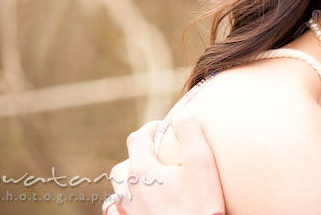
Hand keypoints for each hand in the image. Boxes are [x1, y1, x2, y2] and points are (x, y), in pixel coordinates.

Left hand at [105, 113, 224, 214]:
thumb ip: (190, 132)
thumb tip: (182, 114)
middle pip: (123, 166)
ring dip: (129, 182)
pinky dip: (124, 207)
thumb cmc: (200, 208)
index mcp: (142, 171)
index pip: (137, 138)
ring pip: (118, 192)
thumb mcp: (202, 163)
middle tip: (158, 156)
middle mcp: (128, 192)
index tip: (164, 127)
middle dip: (138, 156)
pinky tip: (136, 208)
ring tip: (146, 182)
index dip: (151, 128)